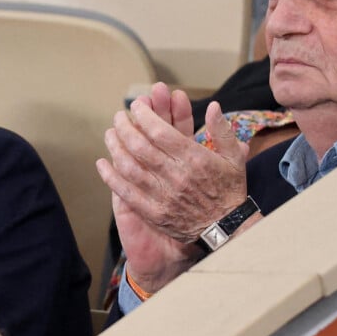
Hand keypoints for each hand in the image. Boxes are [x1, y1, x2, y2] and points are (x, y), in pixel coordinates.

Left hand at [96, 89, 248, 292]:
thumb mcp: (234, 158)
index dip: (144, 116)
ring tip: (109, 134)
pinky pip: (127, 192)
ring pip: (131, 167)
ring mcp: (163, 196)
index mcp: (195, 159)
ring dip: (115, 147)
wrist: (227, 230)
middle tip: (119, 117)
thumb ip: (222, 131)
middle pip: (141, 146)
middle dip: (126, 127)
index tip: (136, 106)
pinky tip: (102, 164)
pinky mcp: (154, 213)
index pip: (161, 132)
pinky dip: (111, 177)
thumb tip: (212, 105)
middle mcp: (177, 176)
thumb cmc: (229, 190)